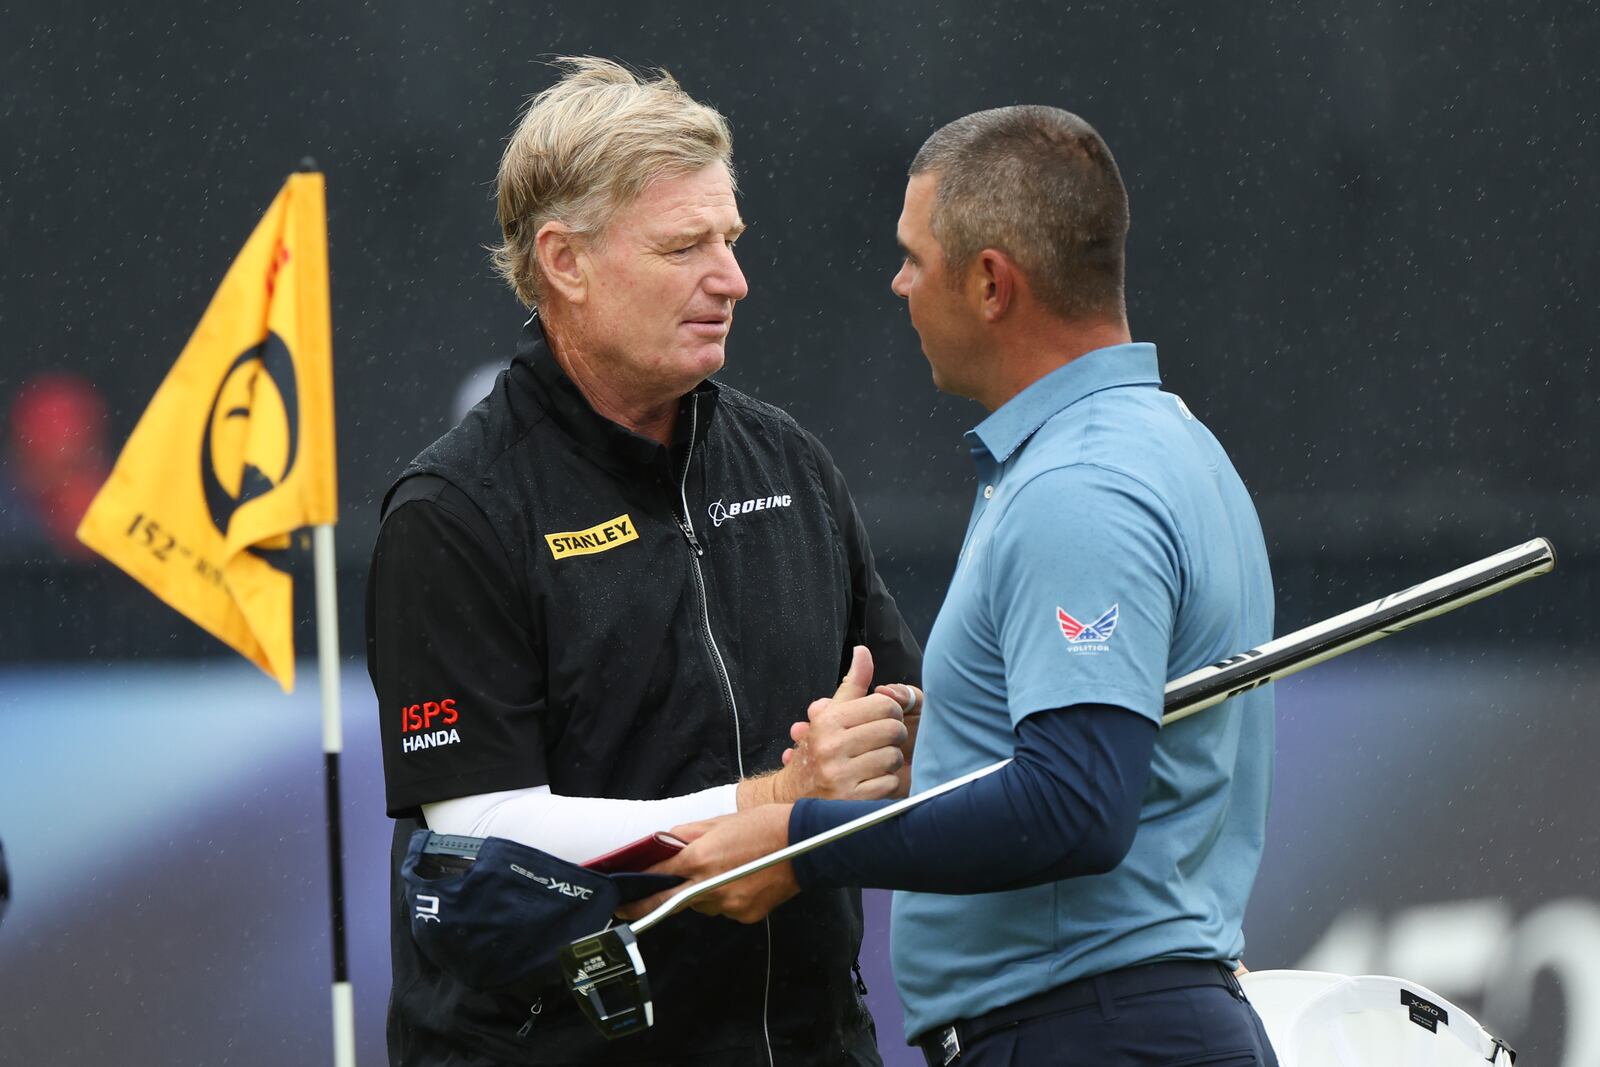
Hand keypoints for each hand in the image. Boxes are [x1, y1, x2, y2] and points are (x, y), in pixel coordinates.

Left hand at [616, 805, 797, 923]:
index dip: (638, 885)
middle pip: (670, 901)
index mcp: (701, 858)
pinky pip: (723, 909)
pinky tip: (738, 881)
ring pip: (700, 905)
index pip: (658, 877)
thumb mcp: (720, 821)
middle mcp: (711, 887)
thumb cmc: (764, 824)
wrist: (807, 843)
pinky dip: (722, 898)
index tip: (622, 895)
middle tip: (629, 908)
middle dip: (647, 906)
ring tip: (717, 873)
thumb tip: (665, 845)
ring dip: (697, 893)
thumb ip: (688, 836)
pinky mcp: (745, 916)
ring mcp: (729, 905)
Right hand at [787, 680, 921, 796]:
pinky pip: (889, 783)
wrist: (790, 796)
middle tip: (885, 739)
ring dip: (889, 761)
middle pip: (893, 730)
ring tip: (874, 761)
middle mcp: (831, 746)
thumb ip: (852, 684)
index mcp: (828, 721)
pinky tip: (870, 780)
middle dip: (894, 735)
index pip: (883, 704)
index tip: (885, 718)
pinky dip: (885, 782)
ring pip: (892, 757)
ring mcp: (840, 775)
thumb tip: (863, 652)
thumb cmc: (817, 749)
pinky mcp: (851, 800)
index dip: (891, 710)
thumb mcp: (829, 714)